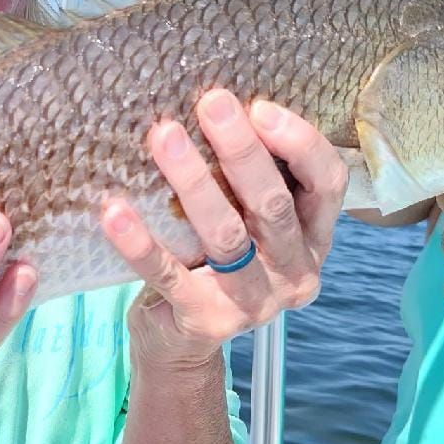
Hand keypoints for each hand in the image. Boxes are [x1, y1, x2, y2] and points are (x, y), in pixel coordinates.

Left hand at [101, 92, 347, 368]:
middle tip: (211, 103)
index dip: (299, 142)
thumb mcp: (246, 219)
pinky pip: (169, 274)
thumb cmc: (214, 259)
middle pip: (274, 205)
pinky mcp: (206, 322)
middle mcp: (296, 273)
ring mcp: (255, 303)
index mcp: (314, 238)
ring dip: (193, 182)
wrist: (181, 341)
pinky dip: (140, 242)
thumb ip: (246, 177)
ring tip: (164, 136)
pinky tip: (115, 210)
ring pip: (227, 236)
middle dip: (241, 150)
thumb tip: (214, 102)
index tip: (259, 106)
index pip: (328, 183)